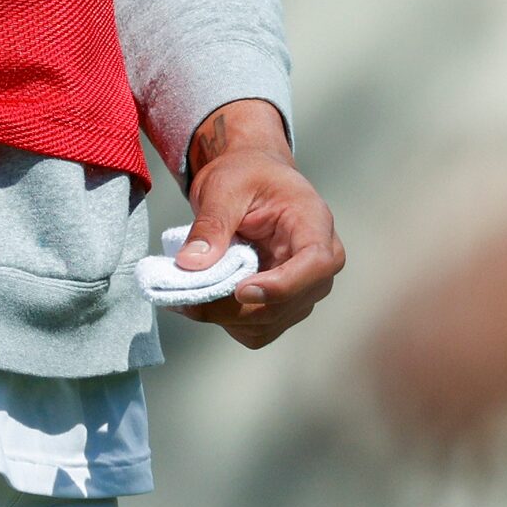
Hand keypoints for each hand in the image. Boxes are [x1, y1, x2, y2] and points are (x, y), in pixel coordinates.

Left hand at [176, 100, 346, 347]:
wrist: (251, 181)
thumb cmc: (246, 175)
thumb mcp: (224, 187)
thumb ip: (211, 225)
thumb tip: (191, 265)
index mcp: (314, 223)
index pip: (317, 264)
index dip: (283, 285)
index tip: (241, 290)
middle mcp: (319, 263)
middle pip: (287, 304)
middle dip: (234, 308)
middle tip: (186, 296)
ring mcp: (303, 289)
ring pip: (268, 324)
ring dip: (225, 318)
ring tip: (189, 295)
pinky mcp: (283, 306)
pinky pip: (257, 331)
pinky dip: (226, 323)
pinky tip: (204, 300)